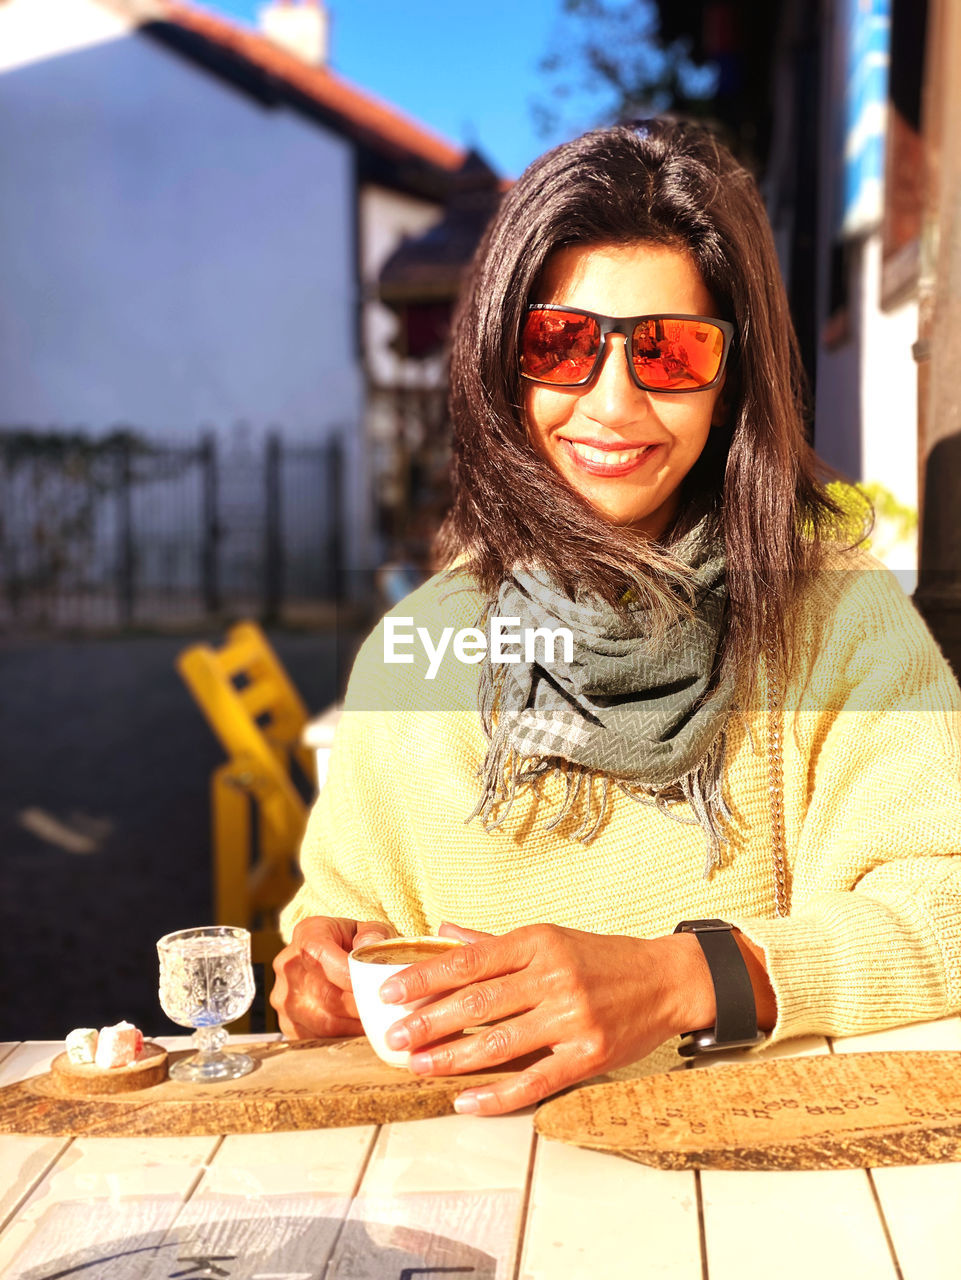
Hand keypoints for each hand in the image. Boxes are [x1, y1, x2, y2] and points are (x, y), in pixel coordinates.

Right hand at [270, 915, 396, 1039]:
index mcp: (307, 935)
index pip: (322, 955)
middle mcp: (288, 965)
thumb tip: (371, 946)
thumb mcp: (367, 930)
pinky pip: (318, 1040)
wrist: (329, 958)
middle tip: (387, 1013)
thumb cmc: (352, 944)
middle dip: (361, 1007)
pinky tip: (361, 1033)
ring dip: (355, 1027)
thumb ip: (374, 934)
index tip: (378, 988)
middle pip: (325, 995)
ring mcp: (284, 998)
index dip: (350, 976)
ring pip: (323, 1023)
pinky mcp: (288, 1025)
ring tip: (380, 1025)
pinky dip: (344, 1040)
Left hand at [379, 921, 716, 1114]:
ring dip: (452, 1057)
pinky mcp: (589, 1056)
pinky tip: (466, 1101)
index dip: (424, 977)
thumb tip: (441, 932)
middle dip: (428, 1021)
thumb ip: (493, 942)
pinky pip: (534, 1080)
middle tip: (393, 1038)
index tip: (390, 993)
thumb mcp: (549, 938)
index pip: (469, 961)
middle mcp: (553, 977)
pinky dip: (497, 1095)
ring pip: (499, 1043)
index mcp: (538, 942)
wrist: (666, 980)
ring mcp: (572, 1018)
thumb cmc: (602, 958)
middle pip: (478, 1002)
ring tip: (418, 1066)